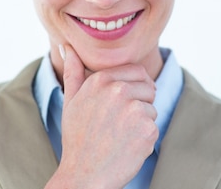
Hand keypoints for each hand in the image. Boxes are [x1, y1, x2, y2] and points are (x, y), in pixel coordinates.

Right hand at [45, 44, 157, 188]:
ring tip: (120, 135)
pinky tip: (126, 146)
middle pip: (149, 87)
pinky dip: (144, 138)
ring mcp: (135, 109)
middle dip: (140, 102)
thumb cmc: (77, 137)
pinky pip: (154, 126)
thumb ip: (73, 71)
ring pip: (152, 108)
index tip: (121, 104)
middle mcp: (119, 90)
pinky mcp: (147, 129)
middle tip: (119, 123)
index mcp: (101, 79)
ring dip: (141, 121)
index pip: (137, 71)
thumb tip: (66, 46)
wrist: (84, 175)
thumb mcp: (71, 100)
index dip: (134, 87)